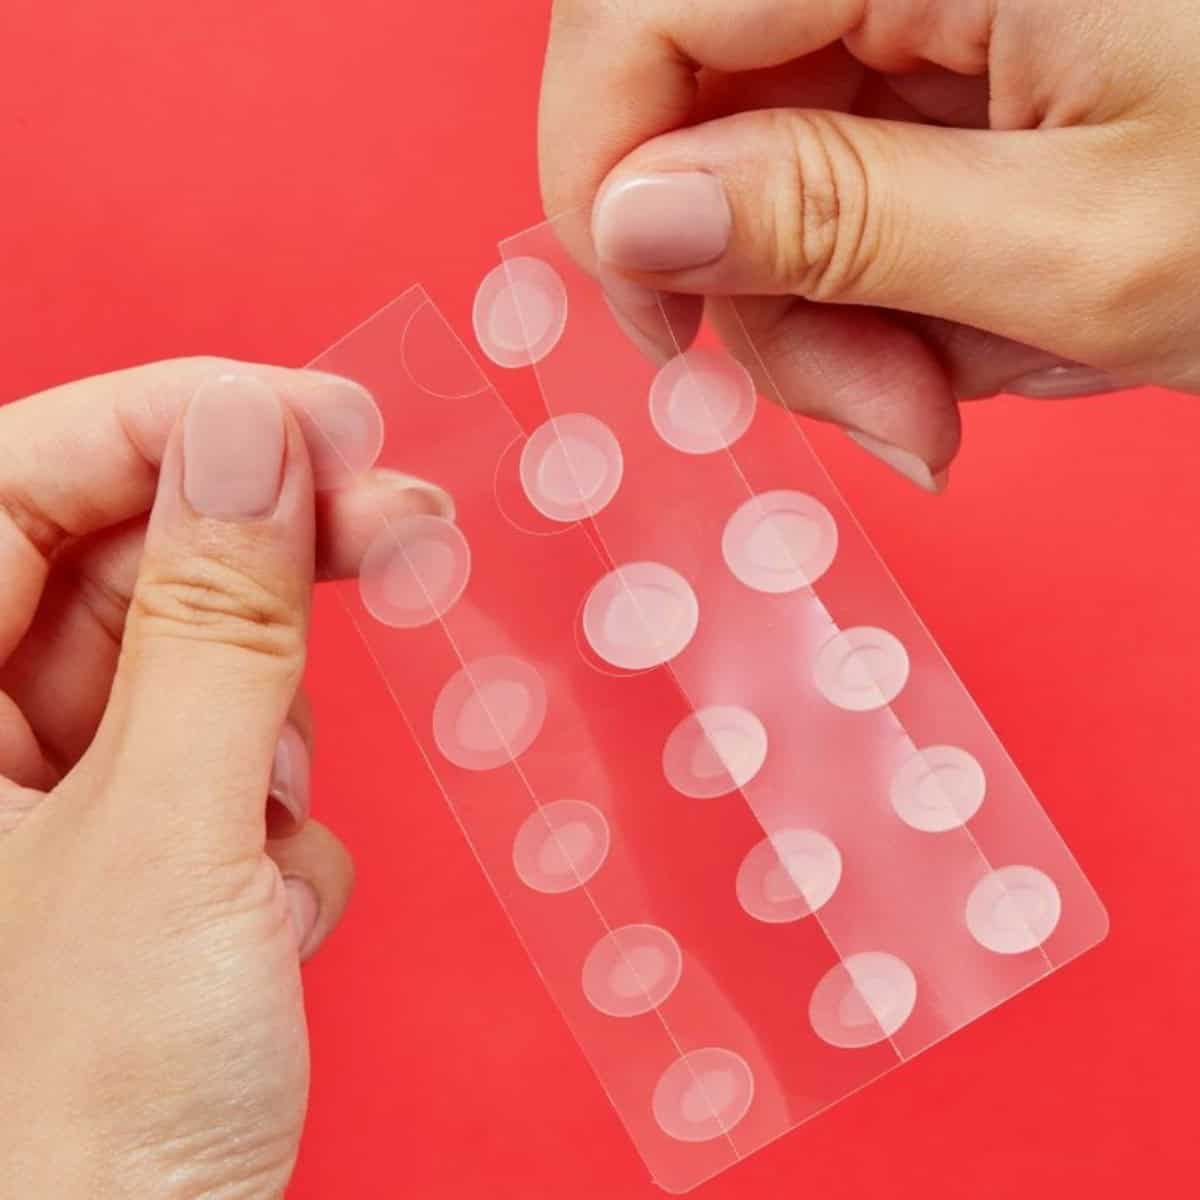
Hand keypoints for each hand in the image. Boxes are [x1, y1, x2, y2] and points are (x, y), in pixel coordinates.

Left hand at [0, 362, 447, 1196]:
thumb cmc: (82, 1125)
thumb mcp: (171, 837)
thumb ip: (217, 625)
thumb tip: (256, 438)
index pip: (22, 483)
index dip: (175, 424)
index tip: (322, 417)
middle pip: (128, 568)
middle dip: (270, 559)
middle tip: (402, 528)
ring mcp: (48, 809)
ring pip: (195, 674)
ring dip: (273, 732)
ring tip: (271, 838)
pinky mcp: (128, 864)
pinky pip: (224, 769)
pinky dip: (274, 821)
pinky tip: (268, 914)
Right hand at [540, 0, 1199, 488]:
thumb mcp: (1087, 248)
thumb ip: (833, 222)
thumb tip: (634, 221)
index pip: (643, 5)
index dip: (605, 172)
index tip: (661, 321)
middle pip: (708, 101)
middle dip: (769, 286)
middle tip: (885, 410)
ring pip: (777, 156)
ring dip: (844, 308)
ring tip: (960, 386)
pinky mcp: (976, 42)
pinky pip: (858, 168)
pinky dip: (899, 279)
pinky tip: (987, 325)